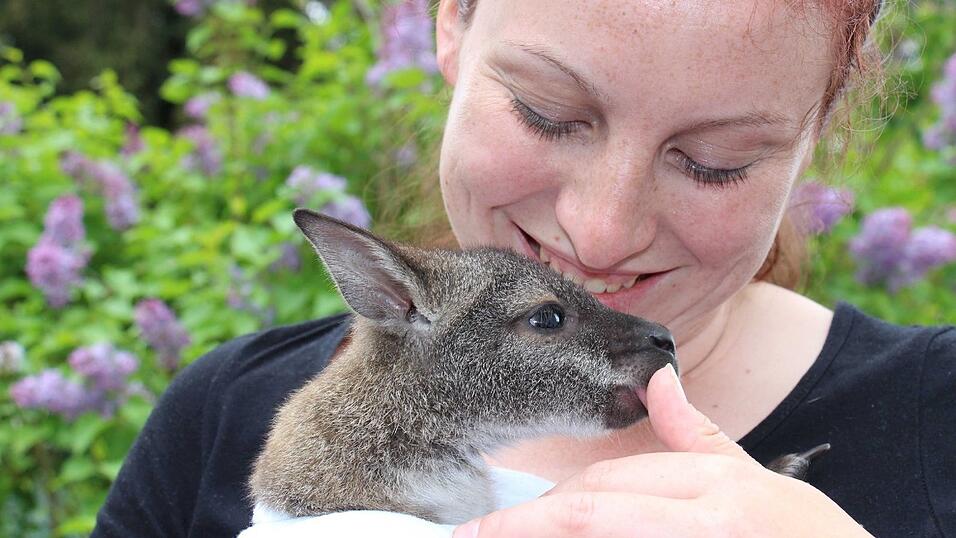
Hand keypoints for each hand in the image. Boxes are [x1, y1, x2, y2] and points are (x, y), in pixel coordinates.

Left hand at [453, 364, 873, 537]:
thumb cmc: (802, 537)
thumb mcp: (749, 479)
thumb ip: (695, 434)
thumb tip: (659, 376)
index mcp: (710, 487)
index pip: (602, 488)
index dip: (539, 507)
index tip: (490, 524)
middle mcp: (700, 521)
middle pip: (590, 514)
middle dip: (528, 526)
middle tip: (478, 536)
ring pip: (596, 534)